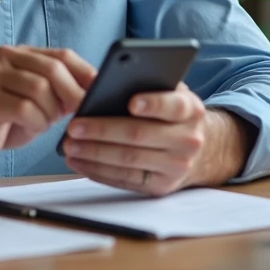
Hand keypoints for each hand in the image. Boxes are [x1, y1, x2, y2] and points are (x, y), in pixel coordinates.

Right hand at [0, 45, 96, 161]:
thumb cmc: (4, 118)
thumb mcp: (37, 100)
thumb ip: (59, 90)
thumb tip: (95, 91)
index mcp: (22, 53)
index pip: (62, 55)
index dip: (85, 73)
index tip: (99, 91)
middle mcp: (5, 56)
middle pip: (53, 69)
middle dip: (71, 94)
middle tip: (75, 113)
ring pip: (40, 89)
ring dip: (49, 113)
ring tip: (42, 122)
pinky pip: (24, 108)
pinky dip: (36, 122)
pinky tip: (30, 127)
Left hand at [61, 83, 256, 195]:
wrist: (201, 150)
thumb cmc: (172, 113)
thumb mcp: (171, 93)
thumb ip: (150, 85)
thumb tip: (108, 82)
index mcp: (191, 110)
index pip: (173, 105)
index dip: (153, 103)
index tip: (130, 102)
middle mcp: (188, 140)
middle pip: (140, 135)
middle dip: (102, 130)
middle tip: (73, 126)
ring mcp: (176, 167)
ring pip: (129, 160)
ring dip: (94, 153)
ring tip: (69, 145)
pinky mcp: (162, 187)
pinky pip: (125, 180)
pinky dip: (98, 171)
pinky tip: (79, 161)